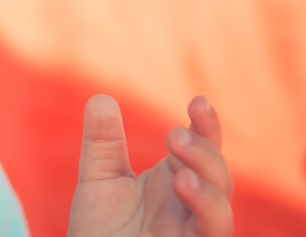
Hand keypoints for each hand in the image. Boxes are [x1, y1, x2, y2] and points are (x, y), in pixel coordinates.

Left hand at [68, 94, 232, 236]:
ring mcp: (190, 236)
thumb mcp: (99, 179)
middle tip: (174, 137)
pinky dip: (200, 224)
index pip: (203, 149)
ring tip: (180, 177)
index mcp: (175, 181)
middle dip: (203, 155)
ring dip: (207, 194)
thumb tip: (100, 98)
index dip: (207, 126)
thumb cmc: (101, 228)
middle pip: (218, 179)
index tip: (198, 102)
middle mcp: (190, 209)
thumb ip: (102, 143)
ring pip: (220, 218)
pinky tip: (176, 206)